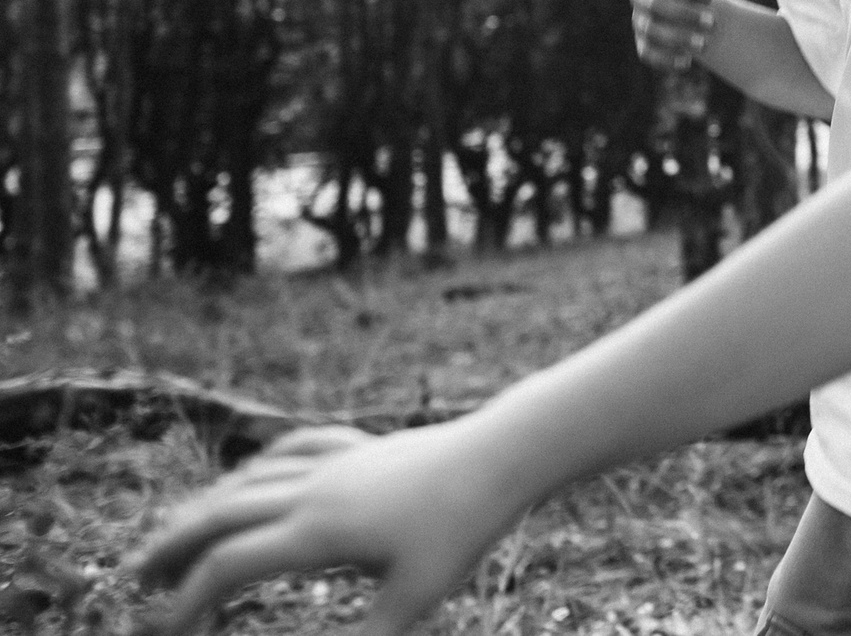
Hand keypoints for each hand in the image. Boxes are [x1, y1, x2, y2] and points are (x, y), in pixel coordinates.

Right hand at [131, 420, 532, 635]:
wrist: (504, 454)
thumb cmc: (464, 529)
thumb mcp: (413, 600)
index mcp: (317, 531)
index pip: (230, 565)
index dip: (190, 601)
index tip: (167, 631)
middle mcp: (314, 490)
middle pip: (221, 513)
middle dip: (172, 545)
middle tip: (134, 575)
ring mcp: (336, 462)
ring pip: (251, 478)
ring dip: (206, 505)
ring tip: (177, 530)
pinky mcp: (361, 446)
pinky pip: (294, 448)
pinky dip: (259, 464)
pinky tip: (251, 474)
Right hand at [631, 0, 720, 69]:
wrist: (691, 12)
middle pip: (655, 3)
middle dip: (684, 13)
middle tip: (713, 22)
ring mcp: (639, 21)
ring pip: (652, 30)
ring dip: (678, 38)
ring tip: (705, 44)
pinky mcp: (643, 44)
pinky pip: (648, 54)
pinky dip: (666, 60)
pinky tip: (687, 62)